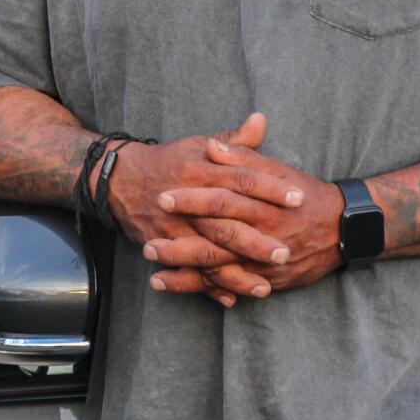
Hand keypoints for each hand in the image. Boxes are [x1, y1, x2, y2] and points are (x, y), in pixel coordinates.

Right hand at [104, 113, 305, 308]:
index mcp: (201, 170)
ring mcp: (173, 227)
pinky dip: (208, 287)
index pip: (241, 179)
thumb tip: (261, 120)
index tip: (298, 198)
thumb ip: (235, 141)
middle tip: (286, 253)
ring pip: (208, 254)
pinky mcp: (162, 245)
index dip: (270, 188)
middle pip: (226, 223)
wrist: (120, 180)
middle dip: (256, 241)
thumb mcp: (199, 145)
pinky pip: (187, 270)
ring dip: (236, 273)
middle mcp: (188, 200)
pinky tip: (232, 298)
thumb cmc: (169, 161)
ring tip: (264, 287)